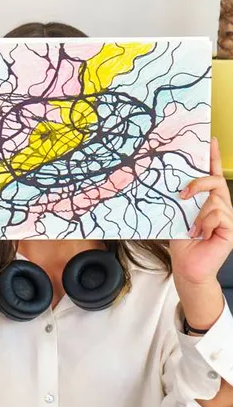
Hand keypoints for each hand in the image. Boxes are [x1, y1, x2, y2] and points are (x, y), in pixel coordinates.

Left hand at [171, 137, 232, 284]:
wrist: (187, 266)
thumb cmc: (183, 242)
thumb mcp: (180, 215)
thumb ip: (185, 200)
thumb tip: (178, 185)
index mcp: (209, 201)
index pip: (213, 175)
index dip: (213, 158)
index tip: (210, 140)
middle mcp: (222, 206)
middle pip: (215, 182)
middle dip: (198, 184)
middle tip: (182, 195)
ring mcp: (229, 217)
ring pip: (215, 201)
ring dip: (198, 215)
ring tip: (193, 230)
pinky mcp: (232, 228)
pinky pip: (218, 215)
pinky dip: (205, 224)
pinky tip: (201, 234)